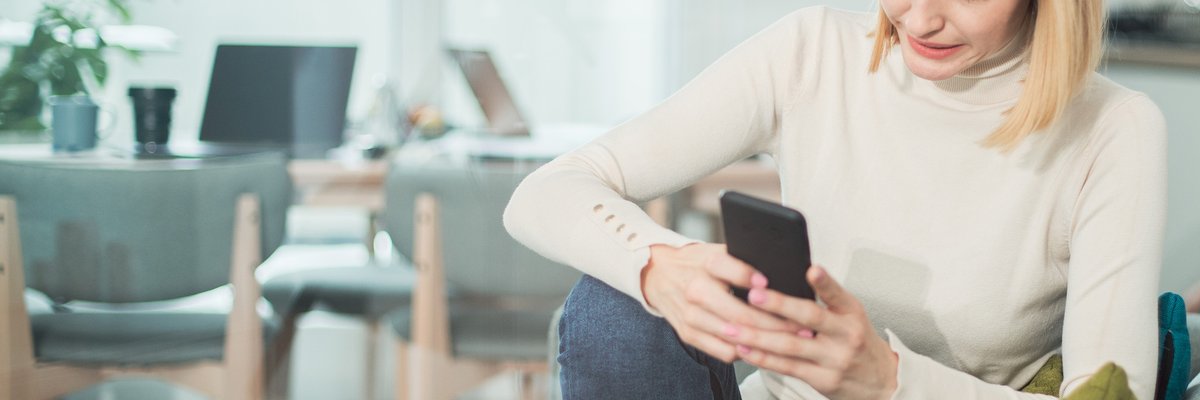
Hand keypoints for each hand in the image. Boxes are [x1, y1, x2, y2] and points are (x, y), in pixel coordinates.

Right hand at [641, 243, 802, 361]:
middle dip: (776, 323)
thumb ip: (744, 260)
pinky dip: (745, 353)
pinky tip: (763, 348)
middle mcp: (696, 289)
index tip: (773, 286)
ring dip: (766, 342)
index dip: (751, 278)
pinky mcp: (688, 333)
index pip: (732, 269)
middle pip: (740, 312)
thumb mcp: (718, 250)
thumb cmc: (698, 262)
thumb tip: (783, 272)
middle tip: (802, 328)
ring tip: (791, 342)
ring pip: (734, 336)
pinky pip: (723, 351)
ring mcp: (691, 315)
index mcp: (706, 262)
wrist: (659, 274)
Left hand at [725, 265, 897, 399]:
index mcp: (851, 312)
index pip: (837, 293)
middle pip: (810, 318)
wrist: (880, 381)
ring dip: (758, 336)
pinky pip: (787, 367)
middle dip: (779, 305)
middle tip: (754, 295)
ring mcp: (835, 358)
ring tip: (734, 326)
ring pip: (790, 345)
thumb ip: (825, 299)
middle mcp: (846, 334)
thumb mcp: (850, 315)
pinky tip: (745, 348)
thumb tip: (789, 276)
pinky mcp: (824, 379)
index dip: (824, 282)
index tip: (811, 270)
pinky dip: (763, 358)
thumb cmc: (856, 340)